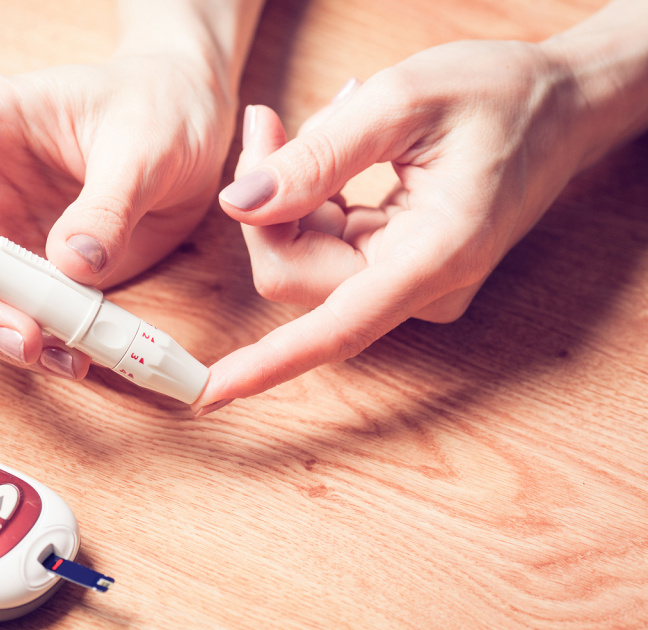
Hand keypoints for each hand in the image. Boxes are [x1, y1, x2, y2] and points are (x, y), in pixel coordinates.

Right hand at [0, 55, 236, 380]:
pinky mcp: (37, 276)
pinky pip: (14, 319)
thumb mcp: (144, 144)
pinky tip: (77, 356)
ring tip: (60, 354)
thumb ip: (108, 204)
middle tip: (20, 332)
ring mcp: (4, 235)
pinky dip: (39, 347)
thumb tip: (73, 268)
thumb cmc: (159, 106)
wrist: (194, 128)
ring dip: (0, 334)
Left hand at [193, 39, 604, 413]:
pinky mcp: (397, 269)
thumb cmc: (501, 95)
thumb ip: (315, 157)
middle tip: (269, 120)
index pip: (334, 330)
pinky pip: (323, 245)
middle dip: (266, 201)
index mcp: (434, 259)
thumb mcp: (403, 102)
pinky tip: (344, 142)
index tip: (211, 391)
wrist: (561, 106)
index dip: (266, 363)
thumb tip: (239, 204)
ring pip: (302, 256)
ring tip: (333, 115)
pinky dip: (313, 196)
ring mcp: (409, 284)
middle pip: (295, 272)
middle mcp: (421, 289)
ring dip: (291, 190)